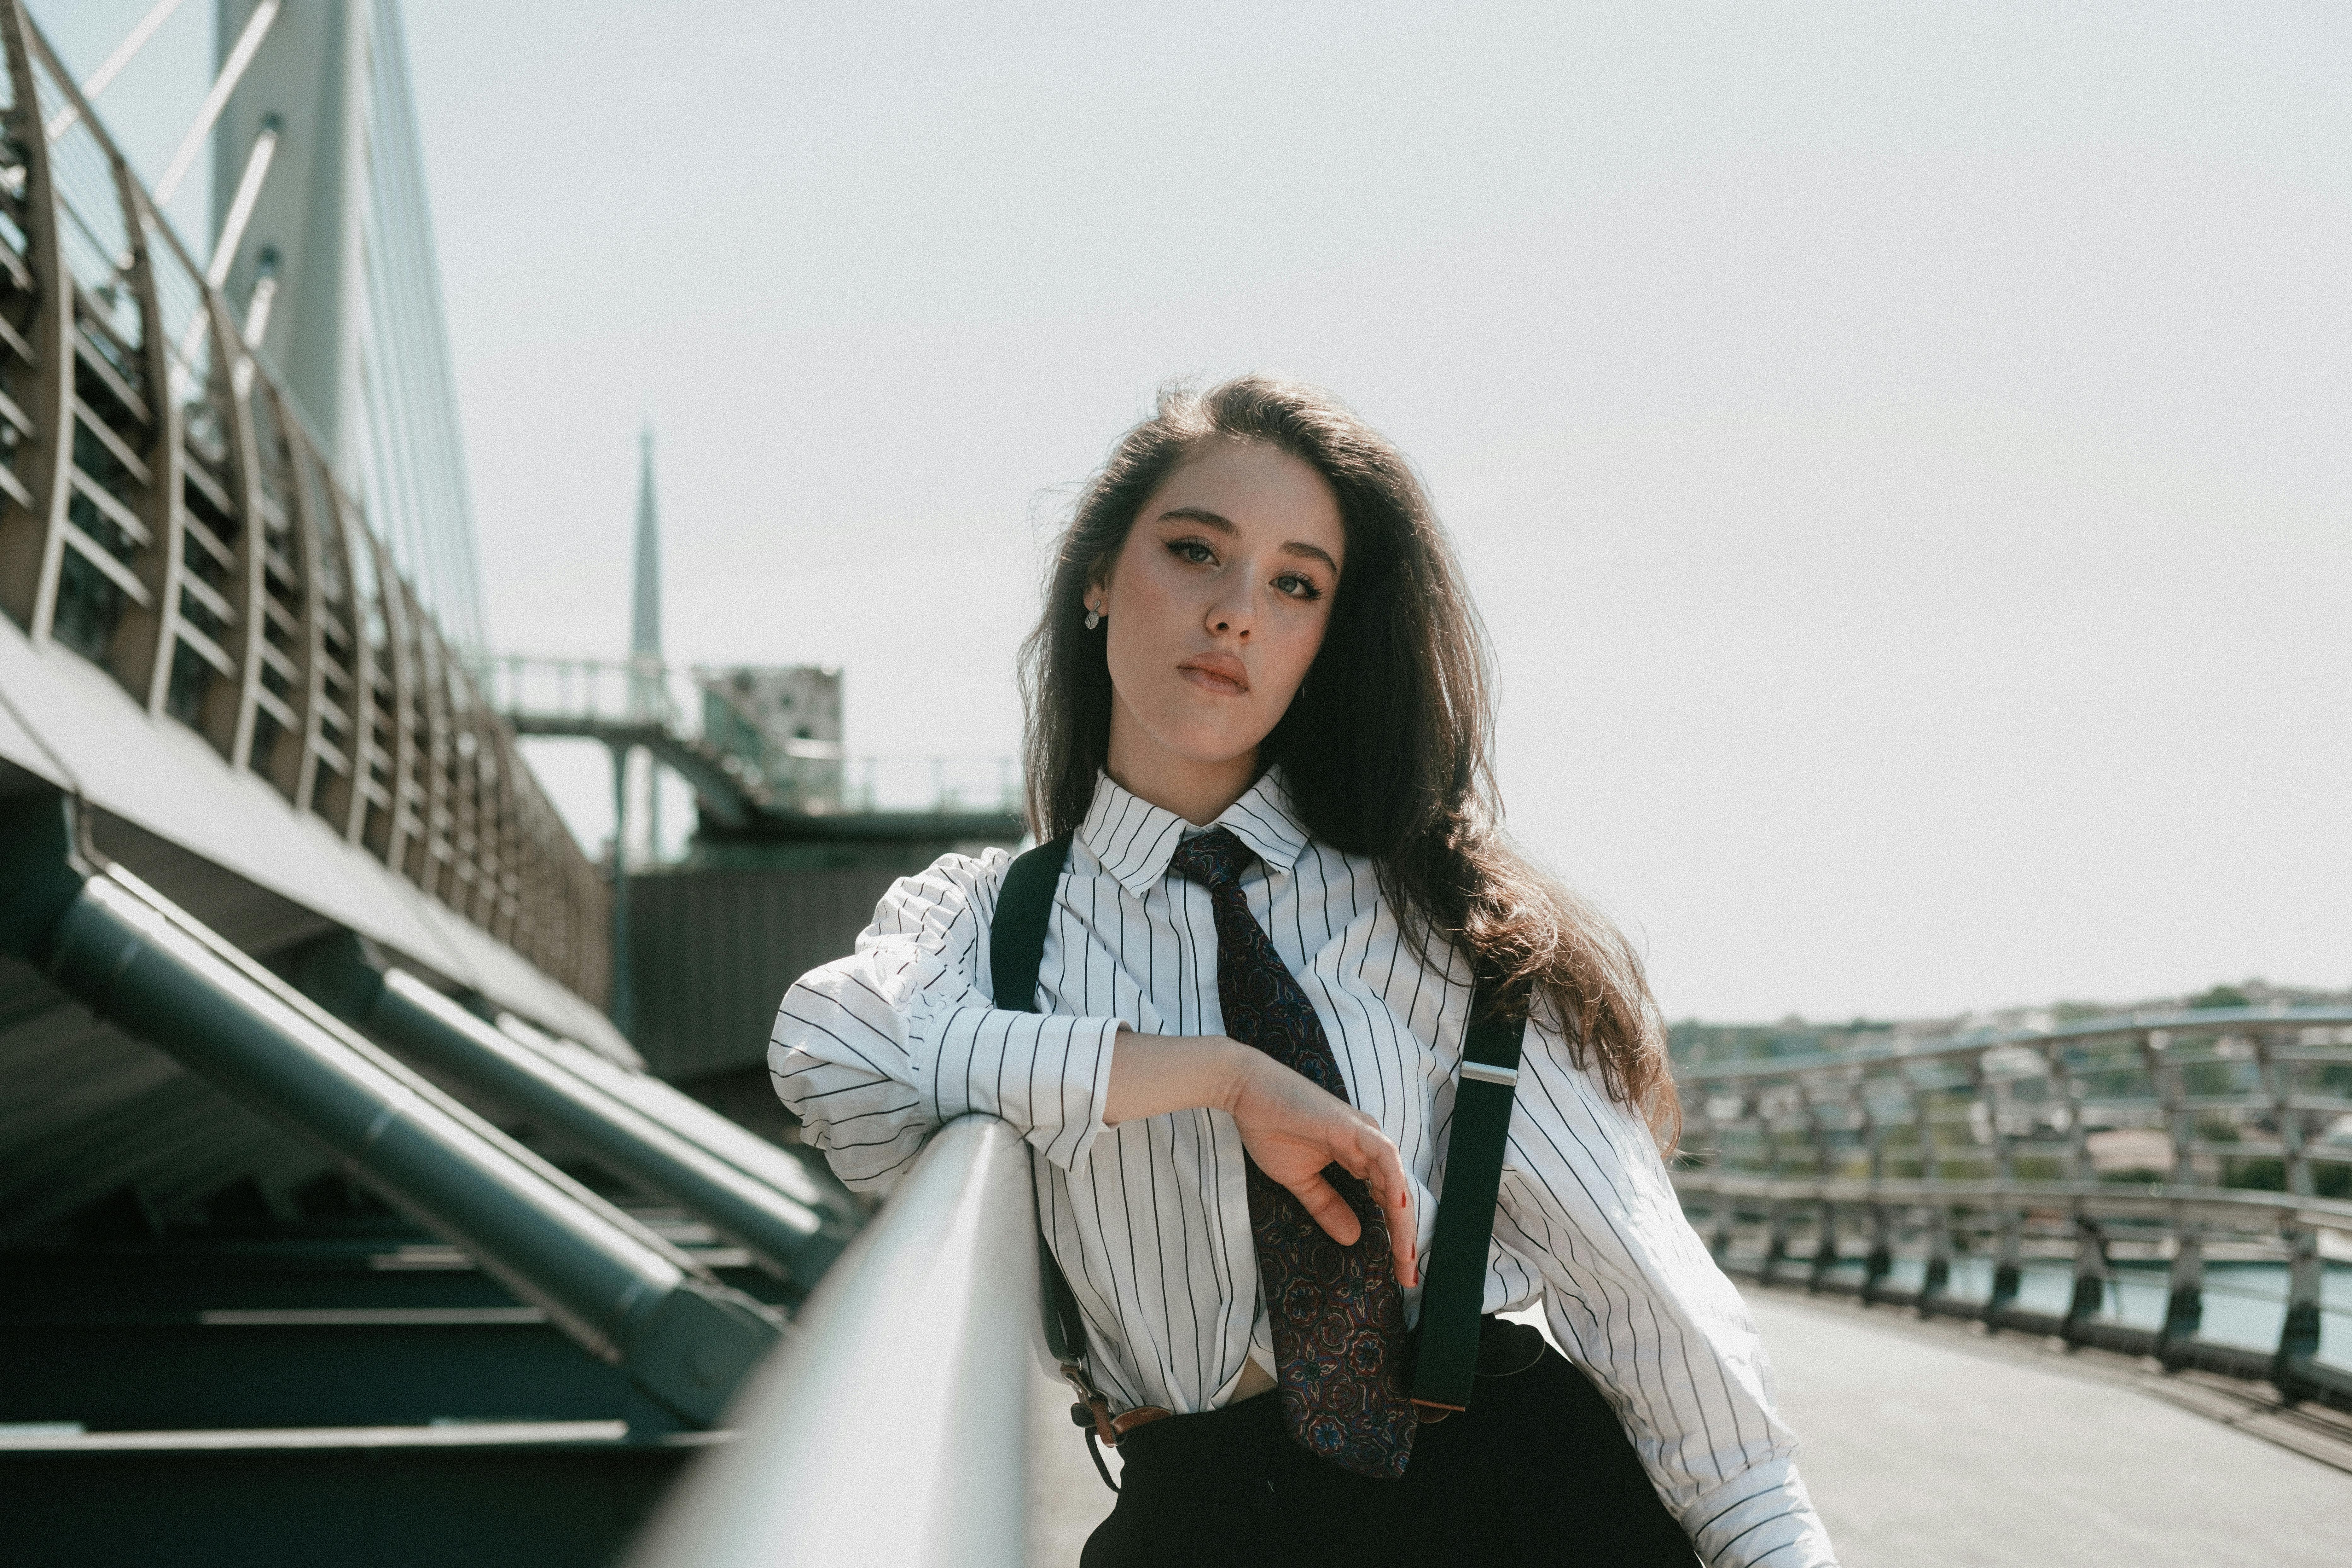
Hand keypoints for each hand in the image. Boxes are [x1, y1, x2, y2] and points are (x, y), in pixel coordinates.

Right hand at [1225, 1052, 1417, 1288]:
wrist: (1248, 1093)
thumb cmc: (1271, 1129)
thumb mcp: (1301, 1181)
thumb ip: (1327, 1207)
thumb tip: (1352, 1238)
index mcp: (1360, 1158)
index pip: (1387, 1203)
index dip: (1396, 1238)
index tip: (1400, 1274)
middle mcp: (1370, 1148)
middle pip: (1397, 1198)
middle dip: (1405, 1239)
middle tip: (1409, 1278)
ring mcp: (1364, 1135)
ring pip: (1395, 1181)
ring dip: (1403, 1219)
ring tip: (1407, 1255)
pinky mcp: (1353, 1127)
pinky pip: (1383, 1154)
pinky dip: (1393, 1179)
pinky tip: (1397, 1206)